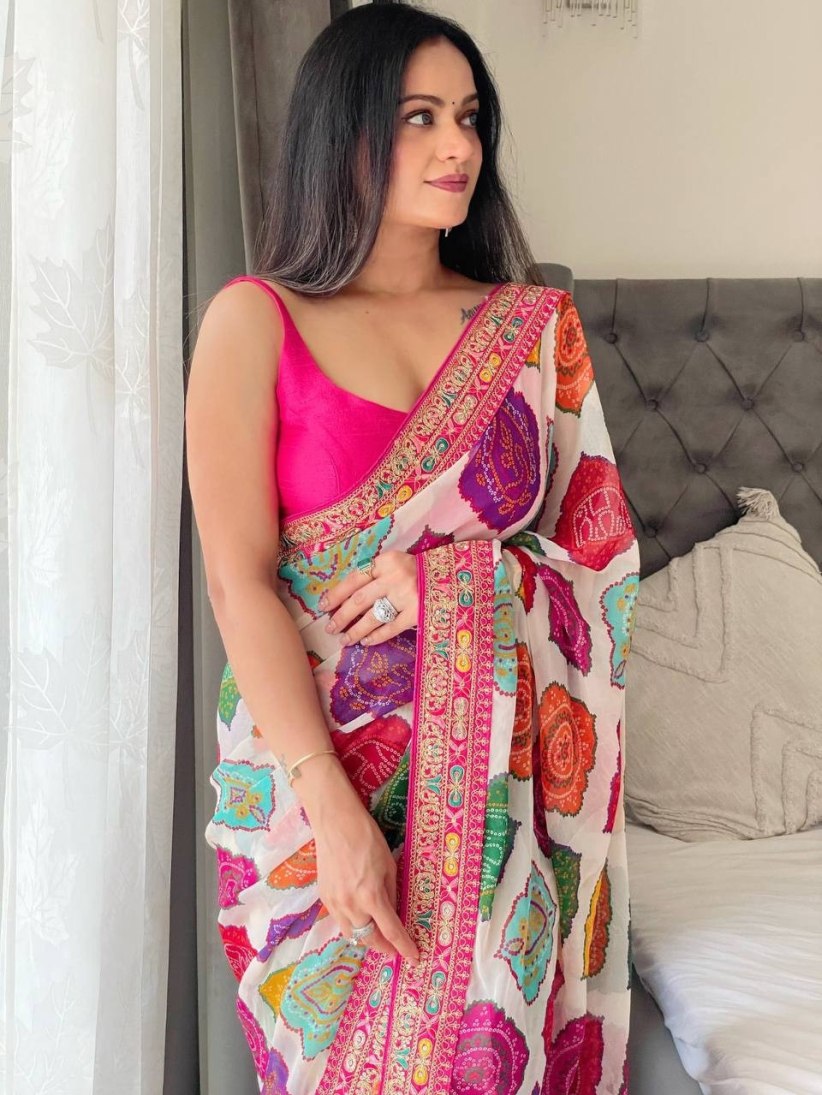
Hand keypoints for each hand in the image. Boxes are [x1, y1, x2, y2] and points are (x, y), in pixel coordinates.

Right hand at [313, 798, 420, 966]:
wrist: (335, 822)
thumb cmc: (367, 837)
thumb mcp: (389, 865)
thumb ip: (391, 893)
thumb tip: (394, 913)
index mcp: (371, 896)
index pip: (391, 931)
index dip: (404, 948)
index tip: (414, 958)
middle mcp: (351, 905)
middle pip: (368, 939)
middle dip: (383, 947)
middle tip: (394, 948)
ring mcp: (334, 902)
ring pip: (352, 934)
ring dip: (366, 938)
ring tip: (378, 935)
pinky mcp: (324, 896)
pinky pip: (340, 920)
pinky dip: (352, 924)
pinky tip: (360, 917)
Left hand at [319, 550, 418, 646]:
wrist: (452, 577)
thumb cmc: (418, 571)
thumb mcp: (395, 564)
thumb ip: (375, 575)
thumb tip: (344, 598)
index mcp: (386, 561)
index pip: (354, 579)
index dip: (336, 594)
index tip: (323, 607)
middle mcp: (395, 577)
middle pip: (360, 600)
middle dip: (341, 616)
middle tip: (330, 628)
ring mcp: (407, 596)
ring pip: (373, 616)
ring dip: (355, 630)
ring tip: (344, 640)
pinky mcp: (418, 612)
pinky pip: (391, 627)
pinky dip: (376, 636)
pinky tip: (366, 642)